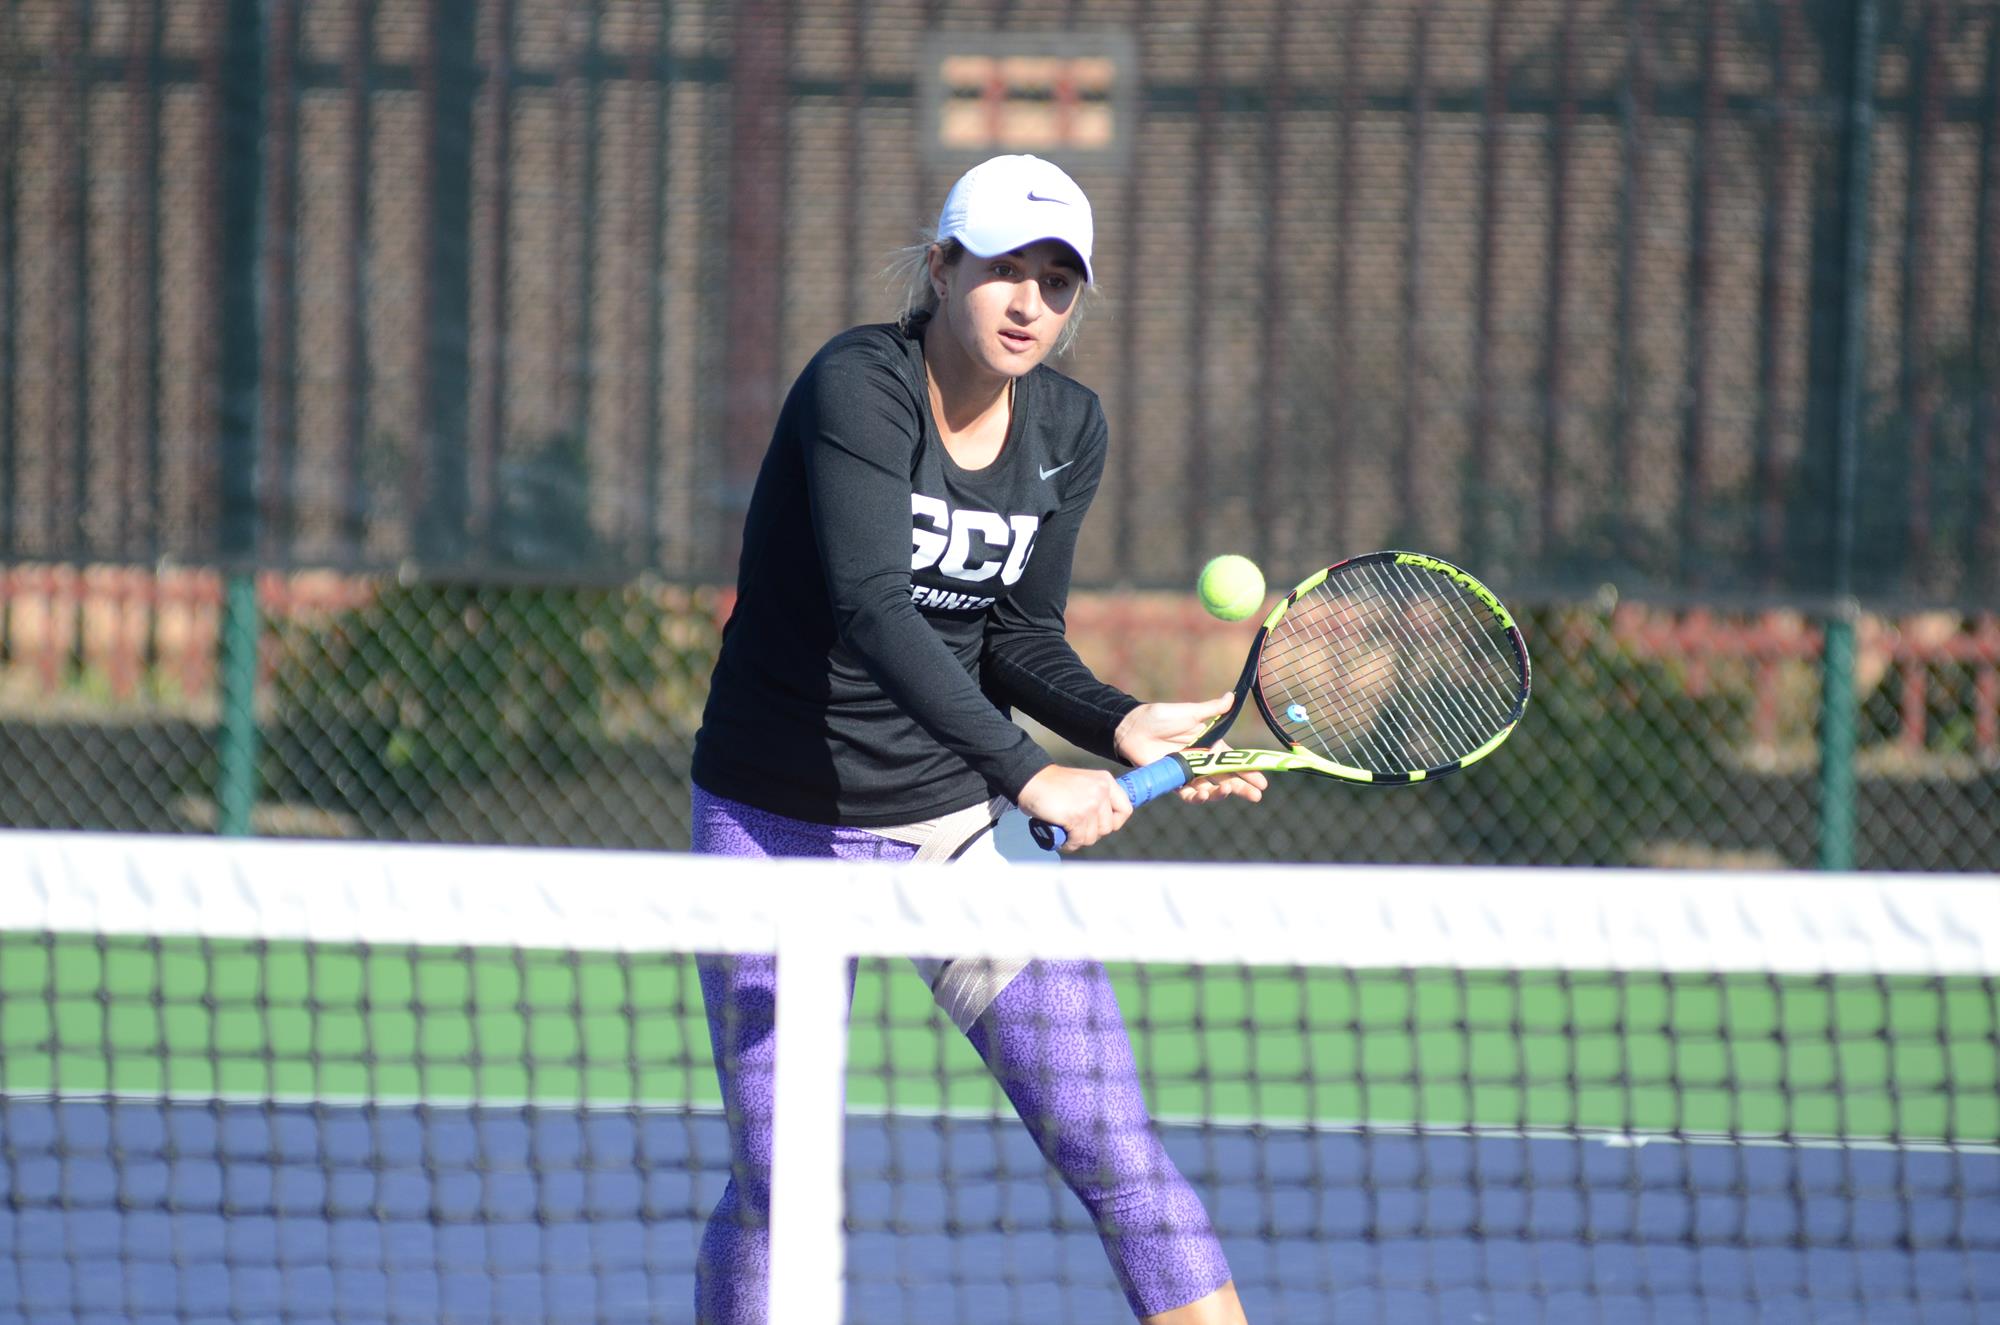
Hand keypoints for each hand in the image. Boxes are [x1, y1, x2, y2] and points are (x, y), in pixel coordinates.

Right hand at [1015, 764, 1132, 850]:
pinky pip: (1078, 840)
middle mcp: (1101, 791)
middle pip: (1108, 827)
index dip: (1115, 822)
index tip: (1101, 825)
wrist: (1030, 780)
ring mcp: (1090, 804)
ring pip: (1092, 837)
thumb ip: (1096, 797)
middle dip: (1092, 833)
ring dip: (1079, 839)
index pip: (1125, 809)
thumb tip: (1105, 824)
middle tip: (1077, 828)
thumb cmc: (1053, 785)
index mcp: (1105, 781)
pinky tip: (1063, 838)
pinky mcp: (1076, 817)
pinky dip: (1069, 843)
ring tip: (1067, 833)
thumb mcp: (1083, 784)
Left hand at [1112, 692, 1267, 804]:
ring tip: (1227, 790)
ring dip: (1221, 793)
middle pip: (1227, 777)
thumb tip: (1232, 696)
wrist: (1133, 728)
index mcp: (1209, 744)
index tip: (1263, 780)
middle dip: (1242, 787)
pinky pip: (1188, 794)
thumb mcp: (1189, 712)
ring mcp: (1188, 772)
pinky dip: (1198, 796)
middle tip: (1256, 795)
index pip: (1234, 760)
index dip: (1249, 770)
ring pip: (1210, 788)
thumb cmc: (1160, 717)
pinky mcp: (1173, 781)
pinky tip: (1205, 794)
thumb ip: (1212, 710)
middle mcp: (1201, 761)